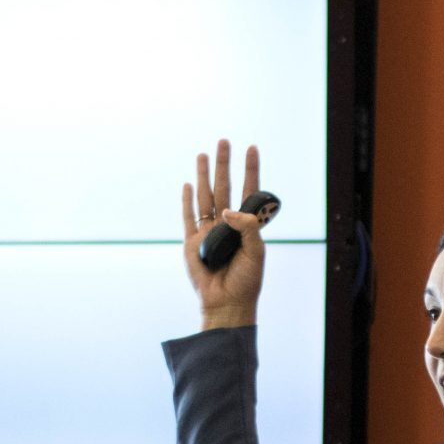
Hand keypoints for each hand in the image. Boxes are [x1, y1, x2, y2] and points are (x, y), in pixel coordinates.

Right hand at [180, 139, 264, 329]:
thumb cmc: (246, 280)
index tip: (252, 148)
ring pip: (205, 196)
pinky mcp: (192, 242)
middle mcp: (227, 224)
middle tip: (224, 141)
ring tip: (203, 154)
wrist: (227, 302)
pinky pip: (188, 217)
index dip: (251, 170)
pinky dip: (187, 201)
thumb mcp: (256, 252)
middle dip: (224, 164)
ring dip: (204, 175)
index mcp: (246, 225)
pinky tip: (188, 184)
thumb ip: (247, 227)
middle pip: (225, 187)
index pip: (249, 191)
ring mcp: (208, 232)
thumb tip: (227, 210)